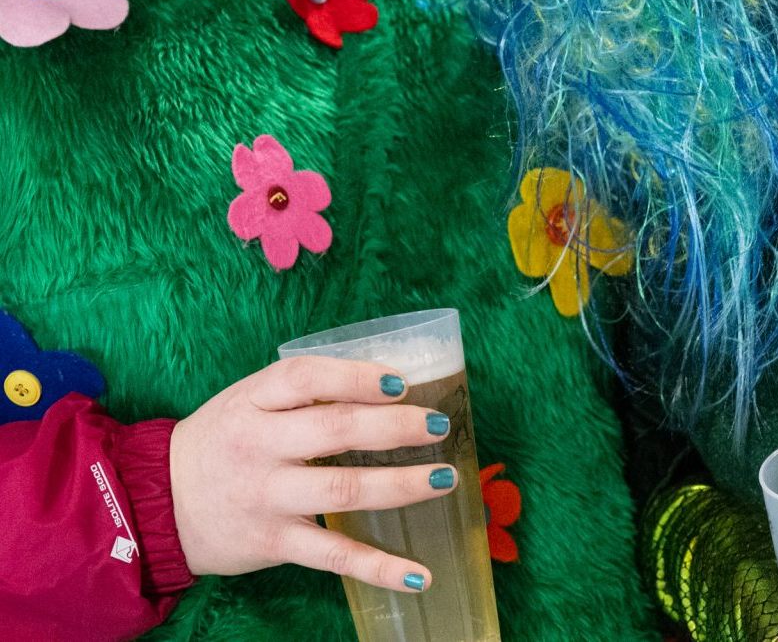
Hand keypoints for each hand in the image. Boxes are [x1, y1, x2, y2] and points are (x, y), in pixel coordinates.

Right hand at [169, 354, 455, 591]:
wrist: (159, 505)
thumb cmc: (221, 441)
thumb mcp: (247, 400)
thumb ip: (301, 391)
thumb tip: (382, 380)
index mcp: (253, 400)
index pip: (307, 378)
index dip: (356, 375)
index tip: (400, 380)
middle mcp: (259, 444)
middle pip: (335, 429)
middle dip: (394, 427)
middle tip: (439, 424)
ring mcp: (267, 496)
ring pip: (342, 489)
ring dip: (401, 485)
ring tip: (444, 477)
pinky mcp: (274, 543)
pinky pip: (333, 555)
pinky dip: (379, 567)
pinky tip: (418, 574)